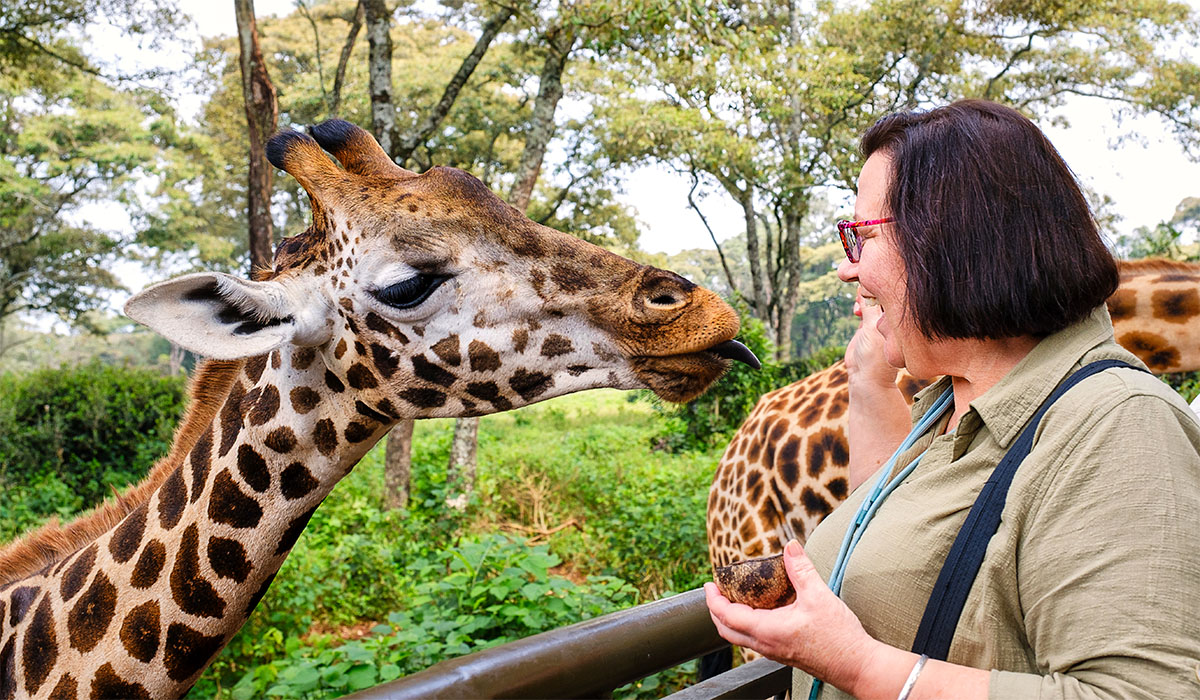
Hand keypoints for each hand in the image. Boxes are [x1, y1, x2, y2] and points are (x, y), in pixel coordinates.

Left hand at [704, 540, 878, 689]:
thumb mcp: (819, 596)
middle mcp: (765, 644)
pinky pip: (754, 640)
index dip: (713, 599)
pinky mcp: (783, 654)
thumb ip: (801, 569)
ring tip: (733, 598)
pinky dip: (746, 625)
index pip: (726, 616)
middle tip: (715, 590)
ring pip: (739, 637)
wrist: (856, 666)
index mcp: (767, 630)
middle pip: (726, 630)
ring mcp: (773, 652)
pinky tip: (759, 612)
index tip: (708, 584)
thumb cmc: (839, 637)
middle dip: (715, 610)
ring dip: (730, 618)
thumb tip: (790, 547)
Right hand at [845, 294, 897, 389]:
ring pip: (872, 300)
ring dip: (863, 299)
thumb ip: (869, 307)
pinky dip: (859, 306)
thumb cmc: (875, 355)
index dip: (880, 285)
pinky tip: (856, 311)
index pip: (892, 293)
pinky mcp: (868, 325)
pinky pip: (865, 308)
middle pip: (881, 293)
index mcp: (900, 317)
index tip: (869, 281)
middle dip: (869, 291)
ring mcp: (879, 320)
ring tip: (858, 308)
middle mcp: (891, 317)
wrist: (865, 376)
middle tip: (861, 295)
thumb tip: (865, 286)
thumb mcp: (872, 327)